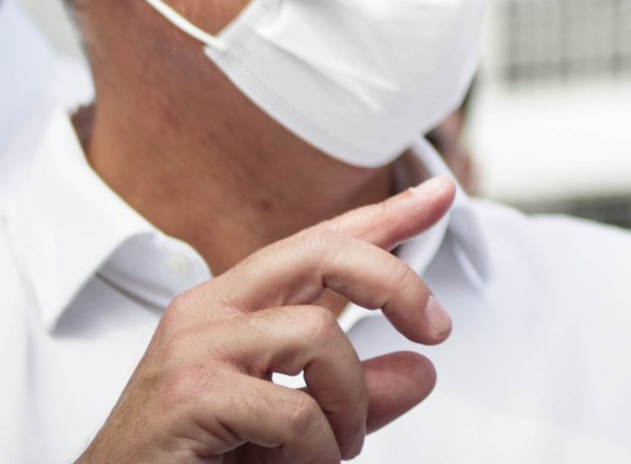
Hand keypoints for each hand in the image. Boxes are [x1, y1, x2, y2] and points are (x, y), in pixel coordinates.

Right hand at [75, 177, 458, 462]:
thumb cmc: (197, 462)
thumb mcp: (291, 425)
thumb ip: (355, 397)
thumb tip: (424, 372)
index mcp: (231, 307)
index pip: (318, 242)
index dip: (384, 216)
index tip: (440, 192)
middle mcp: (208, 312)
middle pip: (324, 252)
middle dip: (395, 281)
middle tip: (437, 328)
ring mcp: (194, 348)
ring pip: (320, 339)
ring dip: (348, 406)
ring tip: (332, 449)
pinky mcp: (190, 394)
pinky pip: (295, 410)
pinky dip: (316, 450)